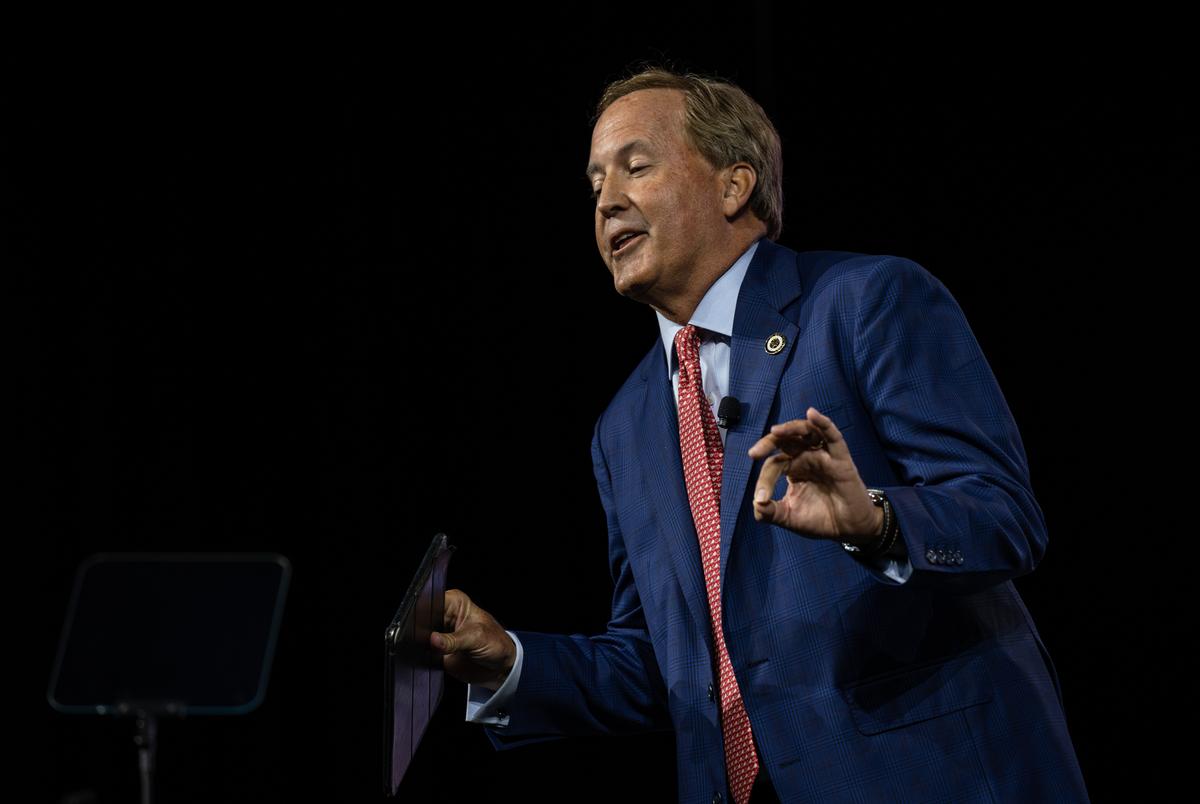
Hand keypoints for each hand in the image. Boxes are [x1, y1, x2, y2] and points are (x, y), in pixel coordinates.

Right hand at [429, 589, 516, 690]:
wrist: (500, 667)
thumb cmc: (496, 643)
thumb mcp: (477, 637)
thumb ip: (453, 640)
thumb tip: (433, 640)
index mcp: (454, 603)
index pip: (432, 601)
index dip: (426, 611)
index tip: (426, 624)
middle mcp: (444, 616)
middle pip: (423, 619)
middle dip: (423, 630)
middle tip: (430, 639)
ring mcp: (439, 635)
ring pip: (420, 637)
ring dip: (423, 645)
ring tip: (435, 650)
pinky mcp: (436, 651)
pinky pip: (424, 653)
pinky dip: (425, 657)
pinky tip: (431, 658)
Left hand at [747, 406, 882, 545]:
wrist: (848, 530)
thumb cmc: (820, 520)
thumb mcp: (789, 517)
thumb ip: (770, 512)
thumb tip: (756, 506)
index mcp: (793, 469)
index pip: (774, 463)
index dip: (764, 480)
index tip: (761, 499)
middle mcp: (807, 458)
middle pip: (786, 439)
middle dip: (768, 442)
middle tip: (755, 453)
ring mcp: (824, 456)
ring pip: (807, 431)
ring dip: (791, 428)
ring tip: (775, 431)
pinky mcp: (841, 458)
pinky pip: (833, 436)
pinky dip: (823, 423)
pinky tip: (812, 414)